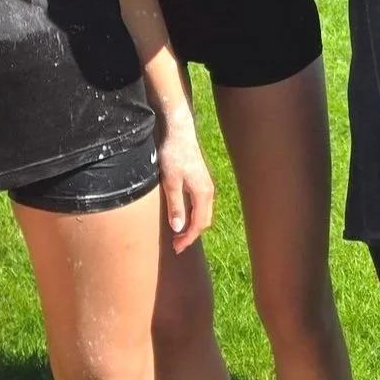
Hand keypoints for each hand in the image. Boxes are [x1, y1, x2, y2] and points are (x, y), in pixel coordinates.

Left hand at [154, 109, 215, 251]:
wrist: (179, 131)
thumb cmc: (174, 154)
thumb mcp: (170, 182)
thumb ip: (175, 205)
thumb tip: (178, 228)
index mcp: (203, 194)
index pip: (199, 224)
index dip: (188, 238)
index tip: (177, 248)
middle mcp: (208, 191)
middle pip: (204, 221)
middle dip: (191, 235)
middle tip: (176, 245)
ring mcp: (206, 186)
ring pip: (203, 213)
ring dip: (192, 225)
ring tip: (178, 234)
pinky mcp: (200, 181)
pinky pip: (200, 205)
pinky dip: (193, 215)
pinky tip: (183, 216)